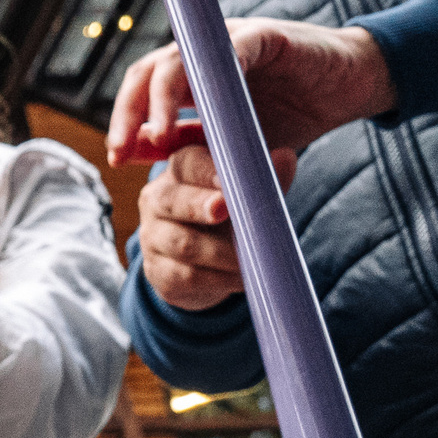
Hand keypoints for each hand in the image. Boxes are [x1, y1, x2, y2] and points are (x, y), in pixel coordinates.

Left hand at [107, 17, 396, 164]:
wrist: (349, 88)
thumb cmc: (290, 114)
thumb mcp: (230, 140)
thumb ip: (188, 143)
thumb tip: (138, 152)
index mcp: (190, 75)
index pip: (141, 90)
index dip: (123, 120)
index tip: (115, 158)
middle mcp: (202, 52)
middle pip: (148, 71)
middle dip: (129, 110)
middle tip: (121, 150)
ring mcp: (230, 40)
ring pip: (179, 58)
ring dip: (162, 96)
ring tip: (157, 134)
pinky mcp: (265, 36)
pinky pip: (233, 49)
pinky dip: (217, 72)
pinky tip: (209, 104)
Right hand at [136, 143, 291, 309]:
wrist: (202, 263)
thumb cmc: (225, 216)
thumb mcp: (243, 196)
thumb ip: (261, 180)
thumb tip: (285, 158)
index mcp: (179, 172)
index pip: (187, 164)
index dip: (207, 171)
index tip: (227, 181)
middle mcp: (156, 200)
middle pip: (171, 201)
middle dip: (198, 206)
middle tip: (224, 211)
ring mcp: (152, 238)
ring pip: (183, 244)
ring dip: (223, 252)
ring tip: (254, 257)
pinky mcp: (158, 272)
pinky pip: (187, 277)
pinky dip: (220, 279)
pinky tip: (242, 278)